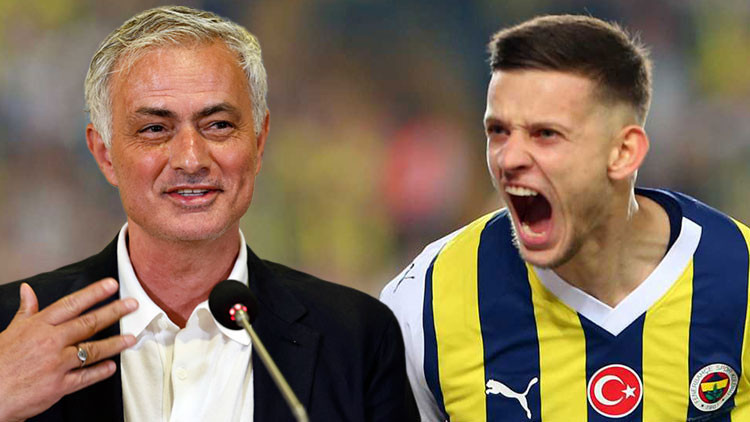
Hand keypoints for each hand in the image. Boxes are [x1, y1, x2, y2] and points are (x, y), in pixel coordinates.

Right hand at [0, 278, 137, 421]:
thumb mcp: (10, 331)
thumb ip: (26, 311)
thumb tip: (27, 290)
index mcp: (39, 326)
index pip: (72, 304)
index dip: (94, 293)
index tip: (112, 285)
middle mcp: (51, 342)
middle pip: (88, 323)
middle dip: (114, 312)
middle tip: (132, 305)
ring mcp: (57, 364)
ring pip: (92, 349)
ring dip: (114, 343)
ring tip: (131, 338)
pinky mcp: (59, 385)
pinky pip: (85, 377)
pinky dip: (100, 372)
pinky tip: (112, 367)